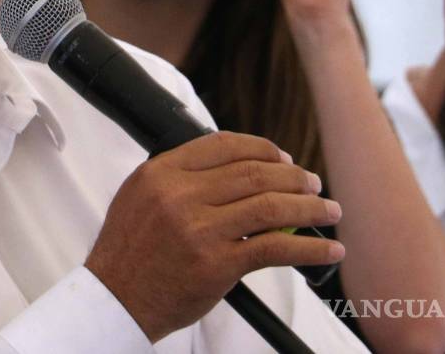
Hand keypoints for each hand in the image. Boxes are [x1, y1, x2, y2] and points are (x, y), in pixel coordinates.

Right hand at [85, 132, 343, 342]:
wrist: (115, 299)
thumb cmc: (130, 252)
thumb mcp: (140, 198)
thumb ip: (180, 179)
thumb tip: (240, 170)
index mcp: (160, 172)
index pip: (224, 145)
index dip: (263, 148)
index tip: (284, 159)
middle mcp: (180, 195)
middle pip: (254, 173)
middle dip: (294, 176)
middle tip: (313, 184)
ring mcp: (200, 229)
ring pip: (272, 206)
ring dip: (310, 207)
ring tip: (329, 210)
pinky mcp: (218, 264)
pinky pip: (275, 249)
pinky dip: (310, 249)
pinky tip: (329, 250)